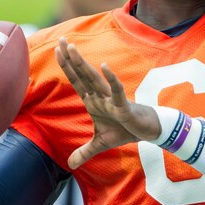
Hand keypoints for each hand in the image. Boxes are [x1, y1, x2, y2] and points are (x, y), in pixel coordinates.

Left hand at [55, 37, 160, 168]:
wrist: (147, 131)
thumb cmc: (125, 129)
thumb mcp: (100, 143)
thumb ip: (85, 151)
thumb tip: (70, 164)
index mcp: (93, 100)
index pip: (76, 80)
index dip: (66, 67)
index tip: (57, 50)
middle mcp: (100, 96)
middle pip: (82, 75)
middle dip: (71, 58)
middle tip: (61, 41)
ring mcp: (111, 99)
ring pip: (95, 79)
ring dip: (83, 64)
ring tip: (73, 49)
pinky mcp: (124, 106)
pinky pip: (116, 90)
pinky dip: (111, 79)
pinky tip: (104, 66)